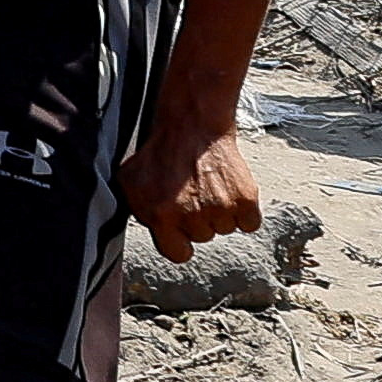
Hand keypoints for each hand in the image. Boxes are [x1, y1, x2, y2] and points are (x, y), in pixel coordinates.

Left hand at [116, 110, 258, 264]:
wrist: (191, 127)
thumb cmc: (158, 155)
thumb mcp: (130, 183)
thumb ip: (137, 212)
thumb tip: (147, 231)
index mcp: (161, 216)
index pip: (178, 254)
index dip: (179, 242)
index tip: (180, 229)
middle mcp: (192, 216)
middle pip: (203, 238)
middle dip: (197, 220)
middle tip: (192, 194)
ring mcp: (221, 208)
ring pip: (226, 229)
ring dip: (220, 214)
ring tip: (208, 187)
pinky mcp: (246, 199)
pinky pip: (250, 223)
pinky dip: (244, 212)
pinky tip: (228, 192)